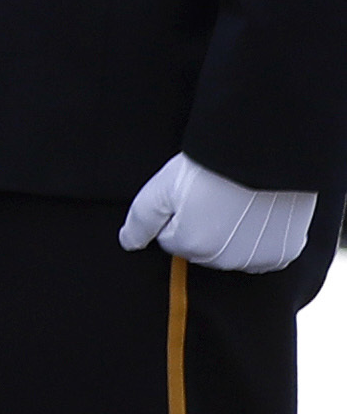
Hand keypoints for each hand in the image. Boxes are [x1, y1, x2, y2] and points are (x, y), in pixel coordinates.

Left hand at [121, 154, 317, 273]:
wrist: (261, 152)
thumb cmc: (210, 166)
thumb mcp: (160, 189)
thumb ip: (140, 223)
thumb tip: (129, 244)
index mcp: (193, 247)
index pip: (172, 240)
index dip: (176, 216)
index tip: (189, 196)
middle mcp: (226, 260)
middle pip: (203, 249)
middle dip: (203, 227)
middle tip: (213, 197)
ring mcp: (257, 258)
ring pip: (233, 253)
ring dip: (232, 236)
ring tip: (236, 203)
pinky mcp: (284, 252)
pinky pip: (265, 254)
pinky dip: (261, 239)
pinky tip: (258, 215)